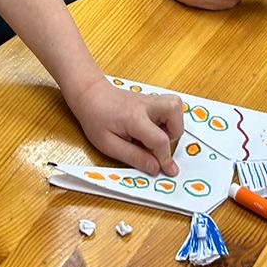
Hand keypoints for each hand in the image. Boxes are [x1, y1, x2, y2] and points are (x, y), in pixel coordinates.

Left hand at [66, 76, 181, 176]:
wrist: (91, 95)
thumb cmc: (96, 119)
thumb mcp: (108, 144)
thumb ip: (133, 157)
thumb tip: (155, 168)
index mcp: (134, 118)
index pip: (159, 139)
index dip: (165, 158)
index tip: (168, 171)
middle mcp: (147, 105)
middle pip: (175, 110)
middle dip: (175, 132)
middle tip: (159, 143)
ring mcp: (150, 99)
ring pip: (176, 106)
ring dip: (173, 124)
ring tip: (156, 135)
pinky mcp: (151, 99)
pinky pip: (169, 107)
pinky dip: (168, 119)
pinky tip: (152, 127)